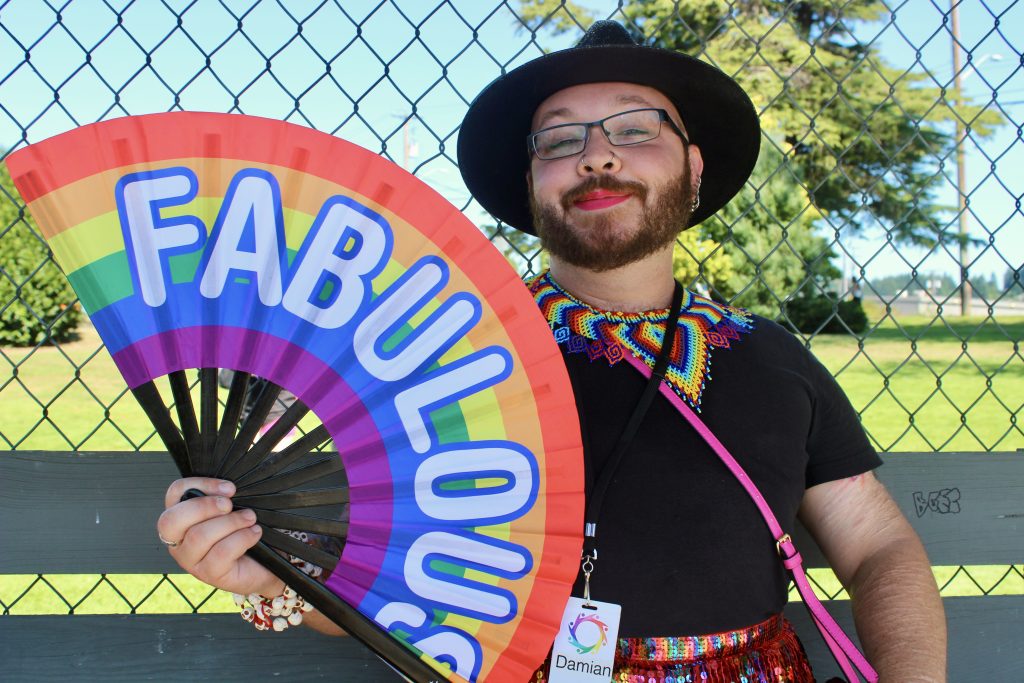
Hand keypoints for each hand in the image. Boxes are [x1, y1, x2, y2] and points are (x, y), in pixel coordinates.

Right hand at [156, 477, 282, 597]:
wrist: (266, 564)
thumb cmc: (245, 532)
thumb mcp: (233, 510)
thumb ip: (222, 498)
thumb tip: (227, 489)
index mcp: (182, 518)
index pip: (175, 493)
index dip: (199, 484)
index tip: (229, 488)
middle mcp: (179, 540)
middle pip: (172, 519)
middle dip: (204, 506)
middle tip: (230, 504)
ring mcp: (191, 560)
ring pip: (199, 536)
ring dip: (230, 522)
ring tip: (250, 519)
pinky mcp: (209, 574)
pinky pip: (220, 552)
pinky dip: (242, 538)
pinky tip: (254, 534)